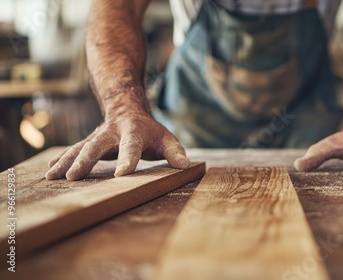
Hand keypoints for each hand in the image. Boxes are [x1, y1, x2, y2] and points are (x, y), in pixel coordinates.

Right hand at [45, 112, 189, 180]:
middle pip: (96, 145)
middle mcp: (111, 133)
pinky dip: (60, 160)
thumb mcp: (166, 138)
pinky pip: (72, 150)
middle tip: (73, 176)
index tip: (121, 175)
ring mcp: (97, 136)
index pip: (131, 147)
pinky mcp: (87, 141)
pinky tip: (49, 170)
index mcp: (133, 132)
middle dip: (84, 161)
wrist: (126, 106)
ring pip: (79, 147)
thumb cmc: (150, 130)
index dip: (127, 160)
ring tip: (52, 176)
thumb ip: (175, 152)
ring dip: (66, 162)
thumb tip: (185, 166)